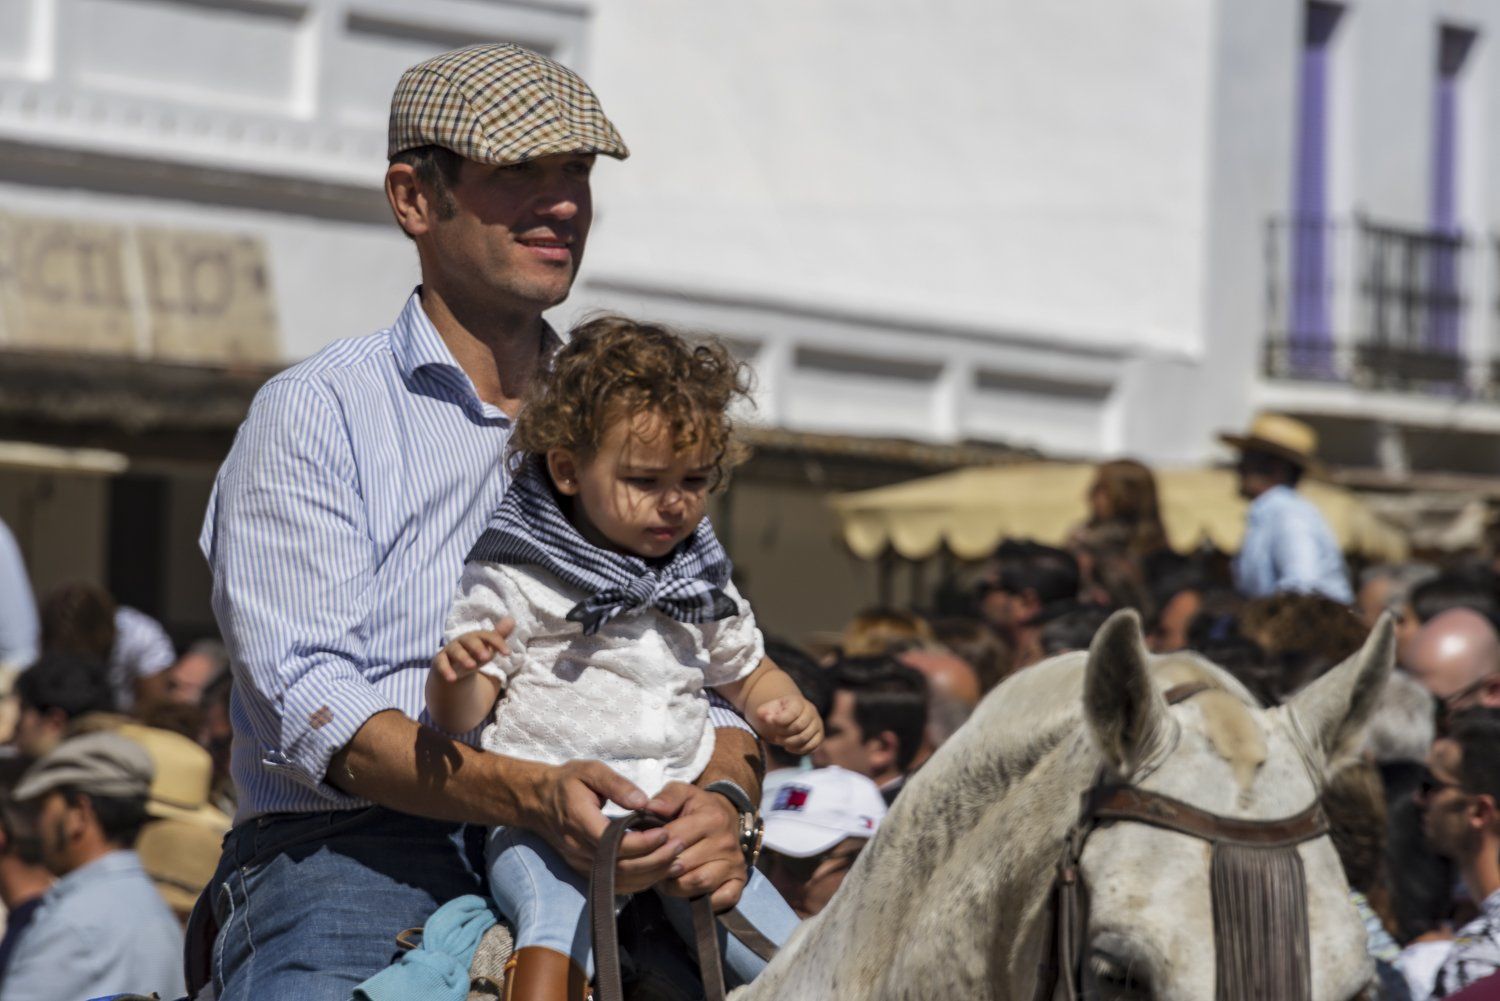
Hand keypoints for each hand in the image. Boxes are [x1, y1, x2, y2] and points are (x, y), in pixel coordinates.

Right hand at [431, 627, 510, 681]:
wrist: (454, 667)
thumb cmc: (474, 654)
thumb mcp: (487, 648)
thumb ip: (498, 637)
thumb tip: (512, 619)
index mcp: (476, 637)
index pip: (487, 636)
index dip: (497, 643)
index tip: (508, 653)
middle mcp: (462, 641)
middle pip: (470, 641)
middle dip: (478, 647)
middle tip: (487, 657)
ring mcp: (450, 650)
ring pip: (455, 651)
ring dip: (463, 657)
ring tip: (472, 666)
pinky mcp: (440, 660)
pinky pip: (441, 663)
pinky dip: (446, 670)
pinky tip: (452, 679)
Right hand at [526, 759, 684, 893]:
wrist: (537, 801)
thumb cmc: (567, 782)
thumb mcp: (590, 770)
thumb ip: (617, 785)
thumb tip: (643, 802)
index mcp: (580, 823)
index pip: (615, 843)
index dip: (643, 842)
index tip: (666, 832)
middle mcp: (579, 849)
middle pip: (621, 867)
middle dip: (654, 860)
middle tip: (680, 847)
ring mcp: (580, 863)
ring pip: (619, 881)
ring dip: (650, 875)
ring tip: (677, 860)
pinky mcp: (584, 870)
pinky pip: (614, 883)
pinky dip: (639, 881)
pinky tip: (658, 870)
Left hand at [647, 782, 746, 911]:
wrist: (728, 816)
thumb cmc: (698, 808)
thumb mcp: (682, 793)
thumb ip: (666, 797)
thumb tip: (650, 807)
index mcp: (711, 819)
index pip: (674, 840)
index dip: (654, 847)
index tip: (645, 848)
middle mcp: (726, 842)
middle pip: (683, 865)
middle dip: (661, 869)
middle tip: (652, 866)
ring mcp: (735, 863)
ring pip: (697, 884)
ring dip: (676, 886)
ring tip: (666, 877)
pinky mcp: (740, 881)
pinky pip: (719, 900)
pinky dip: (702, 901)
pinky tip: (690, 890)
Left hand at [755, 695, 822, 753]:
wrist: (789, 718)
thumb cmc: (777, 714)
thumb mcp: (768, 710)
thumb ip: (763, 712)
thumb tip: (767, 718)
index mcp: (798, 702)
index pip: (792, 713)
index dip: (779, 721)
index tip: (770, 722)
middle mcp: (811, 711)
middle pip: (798, 727)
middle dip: (784, 733)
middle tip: (776, 734)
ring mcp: (817, 724)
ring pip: (804, 738)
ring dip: (788, 742)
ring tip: (780, 740)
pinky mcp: (819, 736)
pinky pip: (811, 747)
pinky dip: (798, 750)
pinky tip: (788, 747)